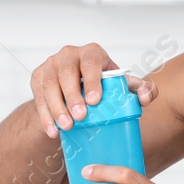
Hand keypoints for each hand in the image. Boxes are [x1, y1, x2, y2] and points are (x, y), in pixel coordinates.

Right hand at [29, 44, 156, 137]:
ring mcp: (50, 65)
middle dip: (72, 96)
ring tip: (67, 126)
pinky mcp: (37, 78)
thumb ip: (139, 89)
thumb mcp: (120, 86)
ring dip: (57, 107)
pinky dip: (45, 115)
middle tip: (80, 117)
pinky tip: (52, 130)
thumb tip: (146, 96)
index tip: (95, 101)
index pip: (91, 63)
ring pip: (49, 85)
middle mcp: (69, 54)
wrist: (75, 90)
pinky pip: (38, 97)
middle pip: (66, 72)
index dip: (92, 80)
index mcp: (92, 53)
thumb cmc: (102, 85)